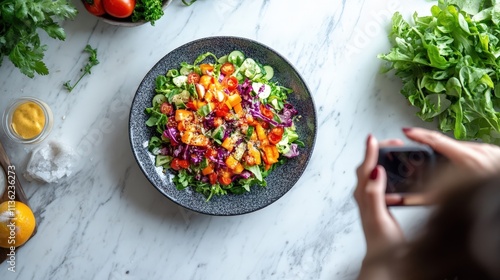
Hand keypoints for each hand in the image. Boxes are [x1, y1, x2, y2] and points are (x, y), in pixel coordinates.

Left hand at [354, 135, 404, 260]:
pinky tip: (394, 171)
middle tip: (392, 142)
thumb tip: (376, 170)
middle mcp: (363, 194)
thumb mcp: (378, 216)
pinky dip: (386, 170)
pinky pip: (378, 180)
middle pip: (366, 166)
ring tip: (394, 150)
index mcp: (363, 195)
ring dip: (381, 158)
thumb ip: (375, 193)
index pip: (365, 168)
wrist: (384, 259)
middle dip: (377, 151)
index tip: (373, 138)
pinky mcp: (378, 203)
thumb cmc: (381, 240)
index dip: (370, 151)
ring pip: (372, 172)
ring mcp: (369, 199)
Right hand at [403, 127, 499, 198]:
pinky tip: (460, 170)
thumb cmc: (491, 194)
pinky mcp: (495, 155)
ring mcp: (489, 152)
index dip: (419, 135)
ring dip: (449, 157)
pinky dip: (463, 160)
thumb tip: (409, 198)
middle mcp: (480, 151)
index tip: (406, 131)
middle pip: (448, 145)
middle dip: (431, 148)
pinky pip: (474, 154)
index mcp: (469, 160)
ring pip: (461, 150)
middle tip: (416, 149)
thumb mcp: (455, 199)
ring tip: (439, 165)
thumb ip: (429, 198)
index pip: (437, 141)